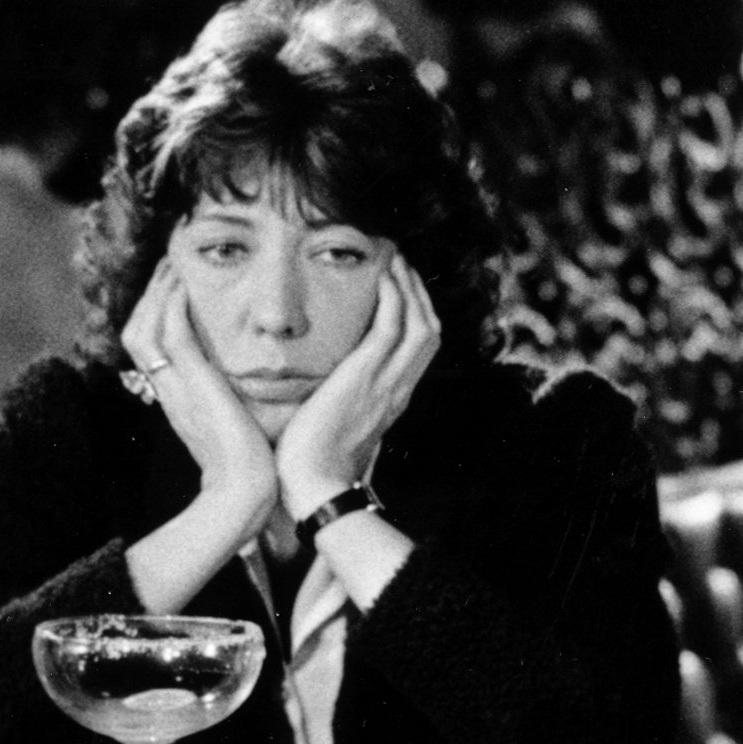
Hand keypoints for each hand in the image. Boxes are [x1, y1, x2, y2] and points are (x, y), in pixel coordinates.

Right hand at [122, 257, 276, 532]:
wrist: (245, 491)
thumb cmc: (250, 463)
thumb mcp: (233, 421)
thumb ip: (231, 397)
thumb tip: (250, 379)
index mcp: (175, 397)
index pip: (148, 344)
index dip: (153, 310)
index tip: (173, 283)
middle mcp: (168, 389)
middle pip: (136, 330)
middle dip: (149, 293)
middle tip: (168, 262)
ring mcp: (176, 387)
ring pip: (145, 327)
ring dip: (157, 291)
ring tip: (173, 263)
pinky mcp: (193, 385)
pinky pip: (171, 336)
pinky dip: (172, 307)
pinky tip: (183, 284)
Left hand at [276, 254, 439, 513]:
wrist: (314, 486)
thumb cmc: (313, 464)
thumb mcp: (332, 426)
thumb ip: (334, 401)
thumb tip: (312, 385)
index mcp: (392, 399)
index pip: (419, 349)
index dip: (416, 313)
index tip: (399, 286)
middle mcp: (398, 388)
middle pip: (430, 330)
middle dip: (419, 291)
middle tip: (401, 261)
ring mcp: (387, 382)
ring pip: (419, 323)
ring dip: (409, 285)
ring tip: (393, 256)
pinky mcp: (366, 376)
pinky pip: (391, 327)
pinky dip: (392, 297)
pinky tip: (382, 275)